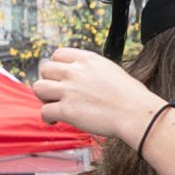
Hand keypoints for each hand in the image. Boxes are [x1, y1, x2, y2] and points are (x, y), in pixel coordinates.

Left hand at [34, 46, 166, 146]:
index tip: (60, 76)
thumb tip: (84, 78)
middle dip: (48, 81)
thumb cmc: (131, 95)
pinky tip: (55, 120)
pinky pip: (44, 111)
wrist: (135, 112)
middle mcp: (75, 72)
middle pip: (45, 69)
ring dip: (44, 98)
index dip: (57, 66)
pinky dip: (47, 118)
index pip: (58, 54)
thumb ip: (92, 71)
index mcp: (87, 59)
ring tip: (53, 105)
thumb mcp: (111, 70)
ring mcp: (69, 90)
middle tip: (55, 92)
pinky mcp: (66, 110)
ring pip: (39, 88)